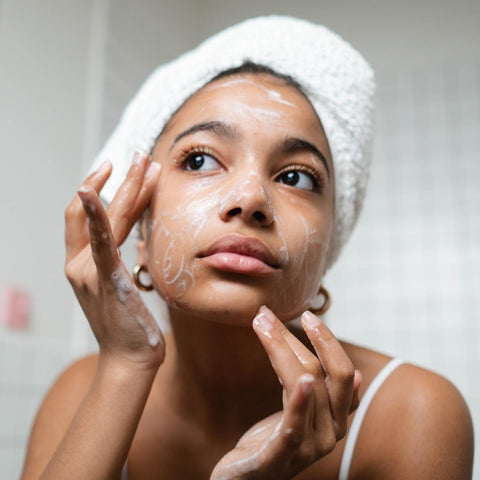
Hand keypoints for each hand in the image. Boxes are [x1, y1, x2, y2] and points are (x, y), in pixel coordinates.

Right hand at [64, 152, 164, 368]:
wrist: (129, 359)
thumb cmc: (130, 325)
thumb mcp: (122, 287)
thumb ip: (122, 262)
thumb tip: (139, 240)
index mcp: (84, 265)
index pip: (90, 218)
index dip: (103, 191)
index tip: (122, 170)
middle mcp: (79, 264)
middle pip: (98, 211)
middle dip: (120, 180)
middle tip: (139, 156)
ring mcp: (88, 271)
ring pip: (106, 219)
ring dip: (125, 187)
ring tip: (143, 162)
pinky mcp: (103, 279)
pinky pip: (98, 242)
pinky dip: (94, 215)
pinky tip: (90, 191)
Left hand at [210, 306, 360, 479]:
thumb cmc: (271, 441)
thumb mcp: (296, 410)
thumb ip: (316, 389)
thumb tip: (356, 372)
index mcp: (335, 419)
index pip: (341, 373)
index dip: (328, 342)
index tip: (308, 316)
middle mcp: (330, 434)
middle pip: (323, 374)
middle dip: (298, 338)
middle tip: (267, 313)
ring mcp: (309, 448)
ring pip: (306, 387)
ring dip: (281, 349)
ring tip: (261, 323)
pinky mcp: (280, 459)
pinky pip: (295, 427)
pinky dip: (301, 402)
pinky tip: (302, 381)